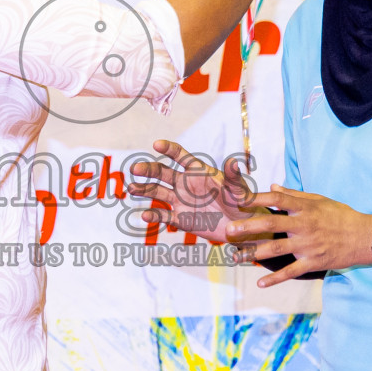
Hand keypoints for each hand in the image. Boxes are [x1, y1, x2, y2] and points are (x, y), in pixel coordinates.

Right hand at [126, 139, 259, 244]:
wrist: (239, 226)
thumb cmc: (240, 203)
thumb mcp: (238, 190)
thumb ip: (233, 177)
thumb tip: (234, 162)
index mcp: (197, 171)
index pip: (180, 156)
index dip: (169, 149)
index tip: (157, 144)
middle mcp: (185, 183)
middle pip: (162, 173)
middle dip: (148, 170)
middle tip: (135, 169)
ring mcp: (180, 200)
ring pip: (157, 192)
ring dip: (144, 189)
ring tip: (131, 188)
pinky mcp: (180, 218)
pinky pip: (163, 216)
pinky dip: (153, 216)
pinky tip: (144, 215)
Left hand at [226, 183, 371, 286]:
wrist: (364, 237)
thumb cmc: (341, 215)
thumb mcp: (320, 200)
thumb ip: (295, 195)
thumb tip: (272, 187)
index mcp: (306, 209)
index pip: (278, 200)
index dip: (257, 199)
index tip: (239, 199)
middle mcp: (305, 226)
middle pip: (273, 225)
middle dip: (249, 227)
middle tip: (230, 229)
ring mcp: (308, 246)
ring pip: (278, 249)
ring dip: (256, 253)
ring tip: (237, 256)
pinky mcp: (313, 262)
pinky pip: (291, 272)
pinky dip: (276, 279)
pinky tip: (260, 283)